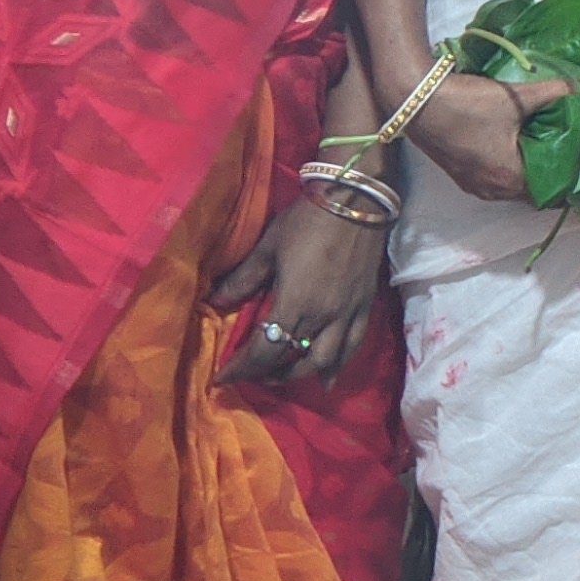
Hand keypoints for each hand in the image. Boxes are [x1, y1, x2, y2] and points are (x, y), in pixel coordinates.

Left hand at [207, 195, 389, 384]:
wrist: (355, 202)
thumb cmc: (306, 222)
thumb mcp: (268, 247)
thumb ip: (243, 279)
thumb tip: (215, 303)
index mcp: (295, 303)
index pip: (264, 349)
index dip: (241, 368)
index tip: (222, 377)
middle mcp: (323, 317)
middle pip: (292, 360)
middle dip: (267, 374)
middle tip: (249, 375)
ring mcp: (347, 315)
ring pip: (323, 361)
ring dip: (299, 375)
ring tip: (283, 376)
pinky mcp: (363, 308)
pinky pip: (352, 347)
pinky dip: (338, 366)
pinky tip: (328, 377)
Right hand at [406, 70, 568, 203]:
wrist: (416, 100)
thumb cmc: (469, 103)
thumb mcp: (517, 97)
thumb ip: (554, 94)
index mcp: (511, 179)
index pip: (555, 191)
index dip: (571, 174)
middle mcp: (493, 191)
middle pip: (534, 191)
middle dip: (551, 172)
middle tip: (567, 147)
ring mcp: (474, 186)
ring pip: (513, 186)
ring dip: (528, 170)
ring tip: (543, 144)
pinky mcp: (460, 176)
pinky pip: (495, 179)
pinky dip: (509, 167)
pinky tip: (516, 144)